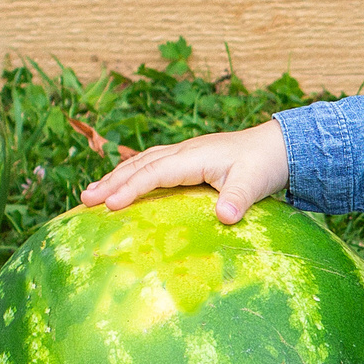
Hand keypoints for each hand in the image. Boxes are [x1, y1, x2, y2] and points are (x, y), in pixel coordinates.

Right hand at [78, 118, 290, 222]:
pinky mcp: (188, 160)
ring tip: (90, 194)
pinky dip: (132, 175)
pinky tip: (121, 185)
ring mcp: (185, 154)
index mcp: (194, 156)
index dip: (131, 188)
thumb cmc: (265, 164)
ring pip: (142, 163)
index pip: (155, 173)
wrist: (279, 146)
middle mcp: (184, 152)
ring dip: (116, 177)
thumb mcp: (254, 182)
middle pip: (139, 166)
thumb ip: (239, 199)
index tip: (109, 205)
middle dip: (111, 182)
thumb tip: (225, 217)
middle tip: (84, 200)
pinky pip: (152, 166)